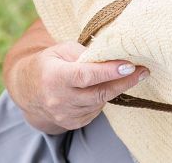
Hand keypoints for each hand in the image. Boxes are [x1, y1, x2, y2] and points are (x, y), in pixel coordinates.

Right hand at [17, 41, 148, 133]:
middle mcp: (59, 99)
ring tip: (127, 74)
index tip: (129, 64)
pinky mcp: (72, 123)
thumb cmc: (48, 64)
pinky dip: (103, 98)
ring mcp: (66, 114)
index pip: (86, 75)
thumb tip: (110, 55)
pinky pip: (95, 110)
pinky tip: (105, 87)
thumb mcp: (61, 50)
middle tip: (143, 71)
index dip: (109, 71)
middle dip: (124, 81)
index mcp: (55, 76)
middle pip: (98, 93)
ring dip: (115, 88)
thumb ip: (84, 52)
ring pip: (99, 102)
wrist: (28, 90)